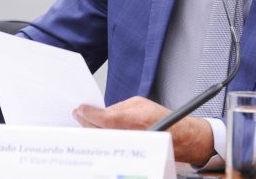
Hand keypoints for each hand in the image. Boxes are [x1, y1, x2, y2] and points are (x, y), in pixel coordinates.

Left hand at [73, 96, 214, 164]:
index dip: (88, 113)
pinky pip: (108, 144)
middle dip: (85, 121)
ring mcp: (125, 145)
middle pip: (97, 130)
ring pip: (101, 139)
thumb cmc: (161, 118)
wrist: (177, 137)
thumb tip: (103, 111)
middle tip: (78, 113)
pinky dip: (100, 137)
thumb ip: (118, 107)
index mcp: (130, 120)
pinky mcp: (126, 151)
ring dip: (90, 129)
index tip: (81, 108)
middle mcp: (126, 135)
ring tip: (83, 121)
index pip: (102, 117)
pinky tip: (95, 131)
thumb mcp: (139, 103)